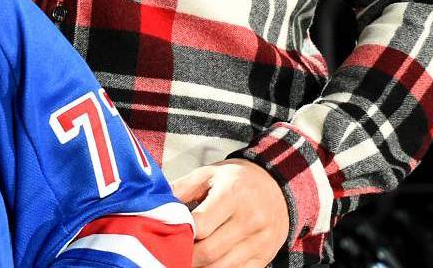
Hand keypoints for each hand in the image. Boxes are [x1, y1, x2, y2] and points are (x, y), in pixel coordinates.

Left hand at [172, 159, 289, 267]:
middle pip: (210, 251)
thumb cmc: (236, 179)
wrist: (277, 186)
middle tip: (170, 256)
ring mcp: (259, 241)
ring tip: (184, 261)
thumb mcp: (209, 173)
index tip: (167, 236)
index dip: (182, 234)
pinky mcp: (265, 257)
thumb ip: (182, 188)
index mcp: (233, 194)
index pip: (202, 224)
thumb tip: (155, 202)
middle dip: (186, 257)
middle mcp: (249, 219)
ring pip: (223, 267)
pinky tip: (205, 266)